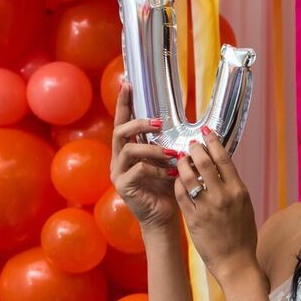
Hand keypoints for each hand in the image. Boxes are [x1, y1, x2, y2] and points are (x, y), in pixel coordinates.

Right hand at [110, 84, 180, 229]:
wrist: (164, 216)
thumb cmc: (168, 188)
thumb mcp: (169, 162)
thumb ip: (168, 145)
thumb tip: (183, 127)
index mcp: (128, 150)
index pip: (123, 121)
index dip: (125, 103)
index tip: (127, 83)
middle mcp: (118, 159)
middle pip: (120, 131)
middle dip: (139, 123)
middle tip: (160, 123)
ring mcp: (118, 172)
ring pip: (129, 150)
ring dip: (153, 149)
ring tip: (172, 153)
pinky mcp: (123, 186)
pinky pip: (136, 170)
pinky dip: (155, 169)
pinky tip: (170, 172)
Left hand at [174, 127, 258, 285]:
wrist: (235, 262)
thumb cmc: (242, 235)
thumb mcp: (245, 206)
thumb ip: (233, 187)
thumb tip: (223, 167)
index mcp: (238, 191)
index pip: (224, 159)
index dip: (213, 142)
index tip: (206, 133)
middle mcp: (222, 196)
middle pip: (203, 163)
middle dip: (194, 149)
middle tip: (190, 145)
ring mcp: (206, 207)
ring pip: (188, 176)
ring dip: (181, 164)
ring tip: (180, 160)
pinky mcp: (192, 218)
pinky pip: (180, 194)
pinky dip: (177, 183)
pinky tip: (177, 180)